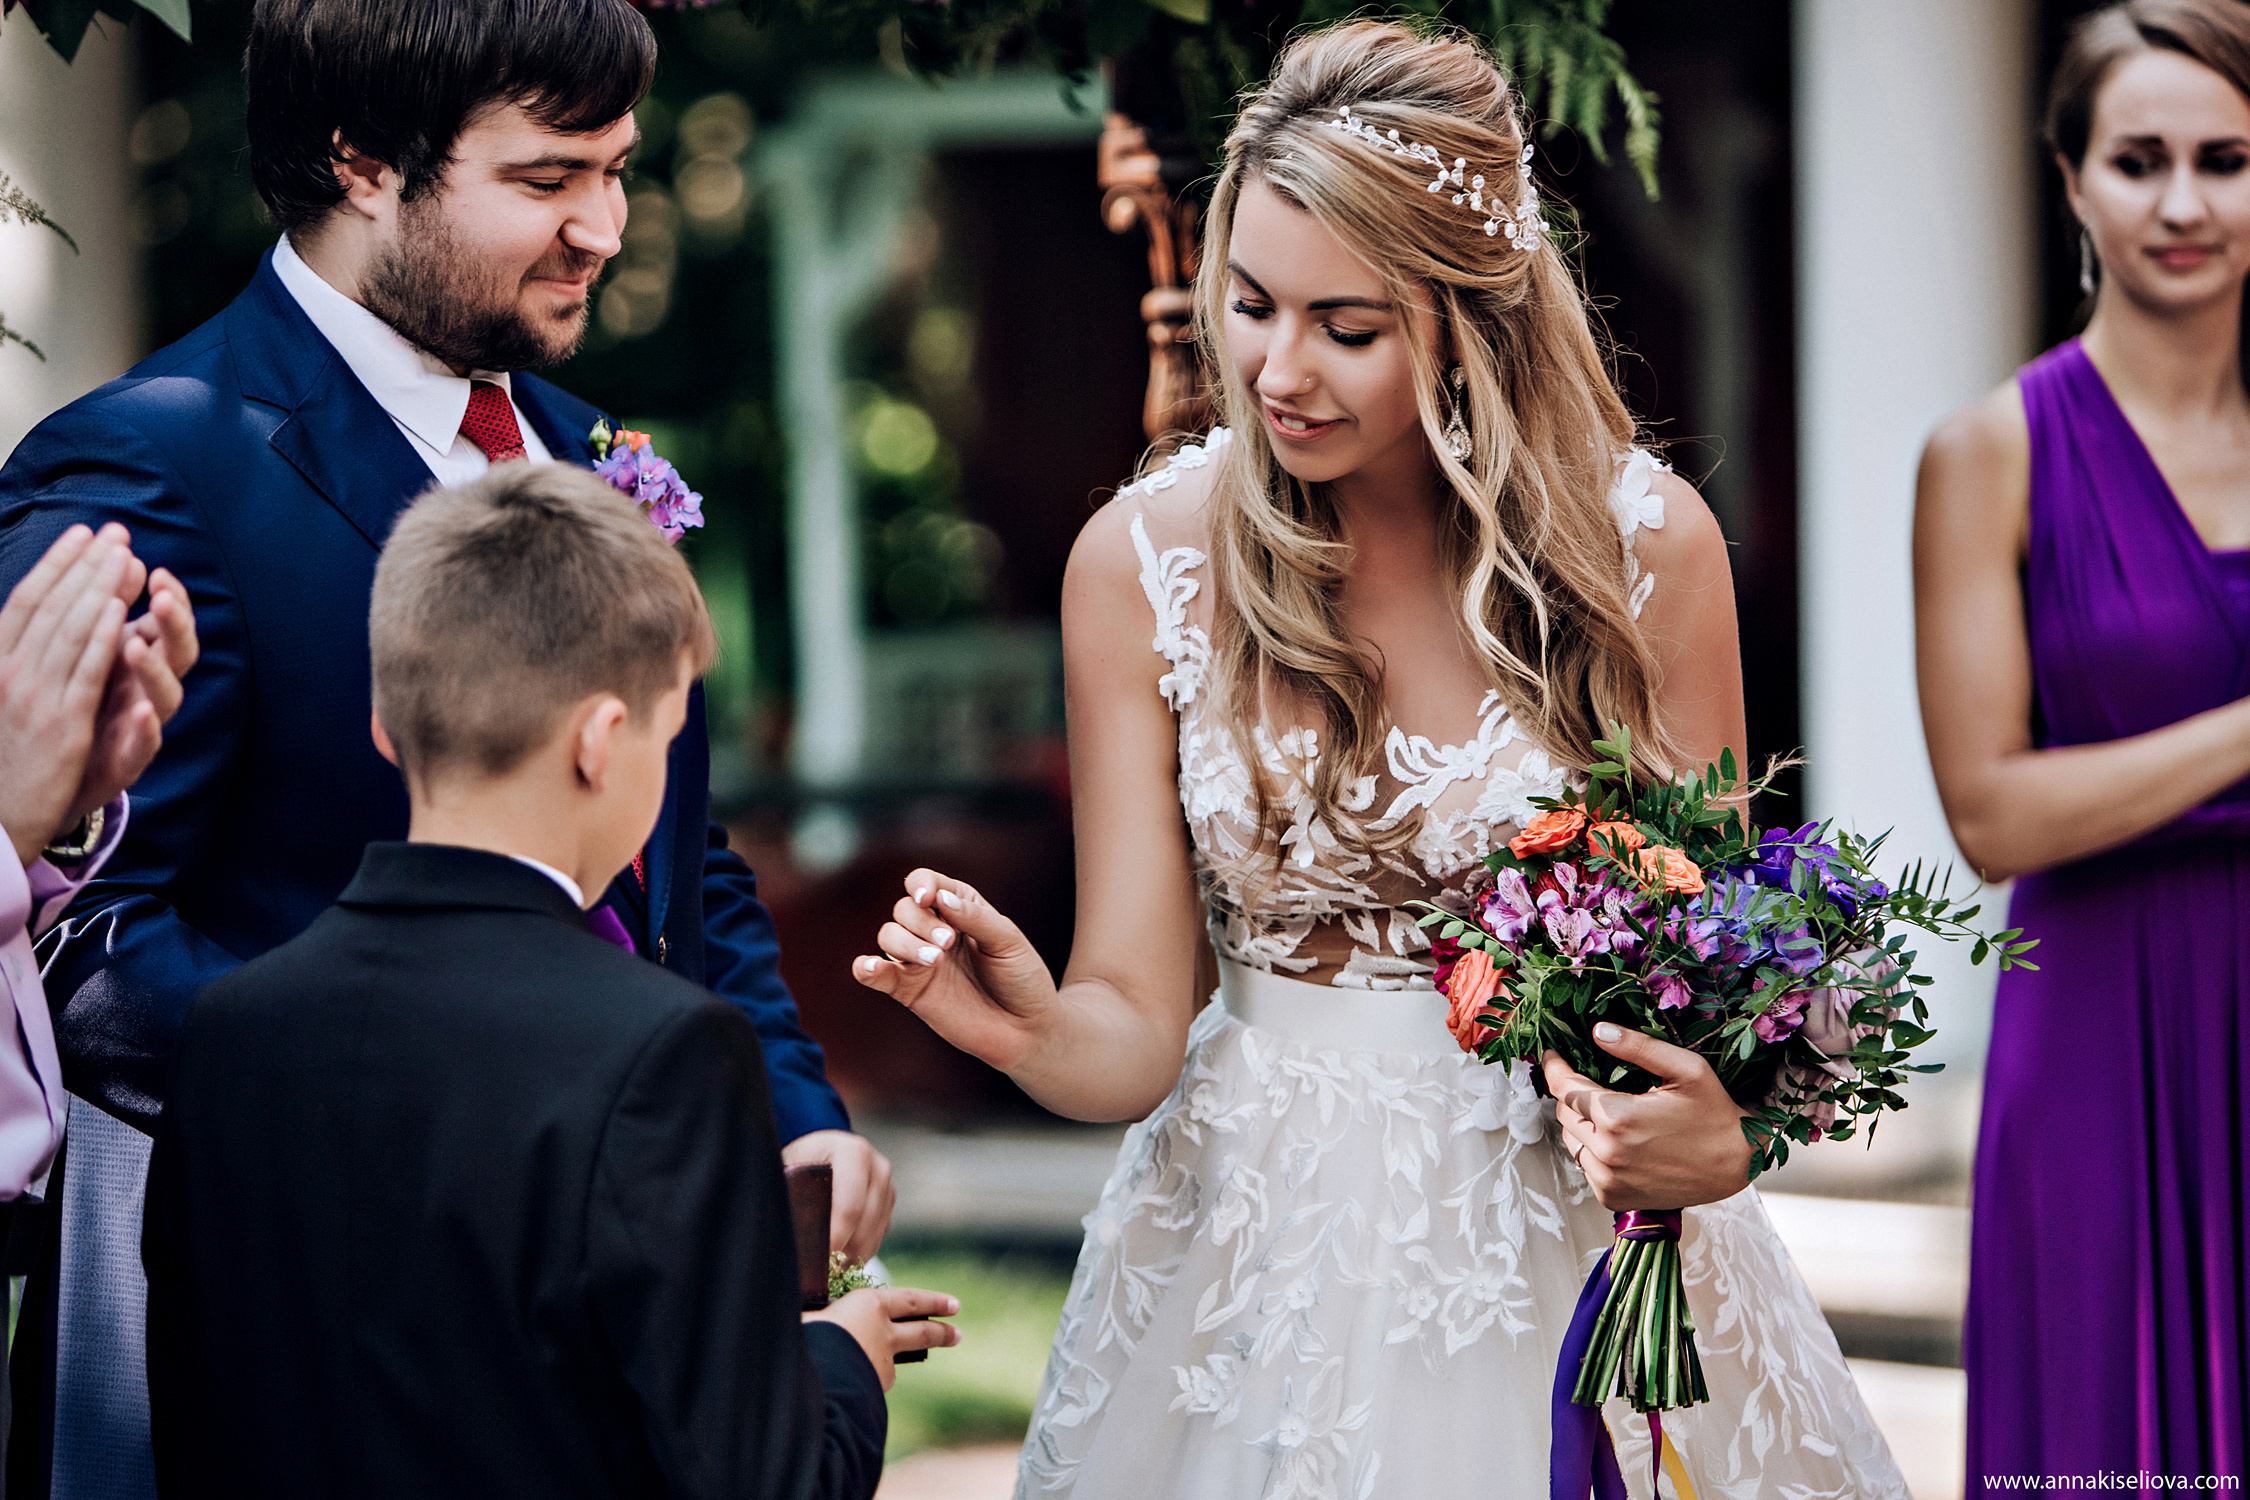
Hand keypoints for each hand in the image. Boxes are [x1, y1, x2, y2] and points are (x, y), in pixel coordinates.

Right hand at [0, 525, 135, 866]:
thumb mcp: (2, 700)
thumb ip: (18, 659)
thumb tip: (37, 625)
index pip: (24, 601)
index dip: (55, 564)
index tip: (81, 533)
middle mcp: (9, 673)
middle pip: (52, 608)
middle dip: (86, 565)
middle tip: (116, 531)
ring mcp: (34, 698)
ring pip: (71, 632)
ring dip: (100, 590)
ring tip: (124, 555)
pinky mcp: (62, 727)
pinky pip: (85, 674)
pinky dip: (103, 640)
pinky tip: (123, 613)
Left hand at [72, 565, 196, 823]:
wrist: (53, 774)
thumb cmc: (73, 704)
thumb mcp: (89, 651)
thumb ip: (108, 610)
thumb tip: (127, 559)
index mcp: (138, 658)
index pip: (166, 622)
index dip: (170, 596)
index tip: (155, 570)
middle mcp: (148, 687)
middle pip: (179, 652)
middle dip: (174, 624)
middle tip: (159, 596)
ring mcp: (142, 724)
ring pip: (167, 697)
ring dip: (156, 671)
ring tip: (136, 647)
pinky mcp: (129, 760)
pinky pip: (147, 746)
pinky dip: (148, 730)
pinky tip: (141, 713)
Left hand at [780, 1130, 894, 1264]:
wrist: (817, 1151)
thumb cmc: (798, 1161)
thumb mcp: (790, 1171)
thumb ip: (792, 1198)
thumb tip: (787, 1239)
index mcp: (852, 1153)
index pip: (850, 1207)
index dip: (834, 1238)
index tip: (817, 1261)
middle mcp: (877, 1168)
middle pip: (865, 1225)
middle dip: (842, 1251)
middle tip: (818, 1271)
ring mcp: (887, 1186)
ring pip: (874, 1236)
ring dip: (851, 1256)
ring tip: (825, 1267)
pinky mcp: (888, 1203)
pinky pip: (878, 1238)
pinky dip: (859, 1253)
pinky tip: (837, 1257)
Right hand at [804, 1285, 959, 1390]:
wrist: (808, 1378)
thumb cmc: (803, 1336)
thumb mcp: (810, 1316)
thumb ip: (824, 1315)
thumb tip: (818, 1316)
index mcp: (868, 1305)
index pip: (910, 1300)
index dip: (933, 1301)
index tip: (953, 1304)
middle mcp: (883, 1332)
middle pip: (921, 1331)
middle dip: (941, 1332)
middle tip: (957, 1334)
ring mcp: (881, 1363)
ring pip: (896, 1360)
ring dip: (900, 1363)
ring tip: (891, 1365)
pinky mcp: (873, 1386)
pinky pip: (871, 1380)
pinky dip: (864, 1380)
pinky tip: (848, 1383)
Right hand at [851, 869, 1059, 1074]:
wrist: (1026, 1029)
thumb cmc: (1022, 979)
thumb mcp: (1008, 941)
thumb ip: (975, 918)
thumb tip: (941, 899)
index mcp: (960, 908)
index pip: (926, 883)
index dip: (922, 885)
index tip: (931, 900)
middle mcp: (935, 930)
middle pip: (903, 908)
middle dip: (921, 922)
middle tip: (948, 944)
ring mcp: (919, 960)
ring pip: (888, 936)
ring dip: (905, 943)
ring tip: (935, 961)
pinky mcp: (909, 990)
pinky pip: (875, 975)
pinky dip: (866, 968)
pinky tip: (872, 967)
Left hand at [1543, 1022, 1753, 1210]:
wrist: (1737, 1164)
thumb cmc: (1715, 1114)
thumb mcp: (1685, 1068)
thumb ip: (1638, 1046)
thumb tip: (1598, 1030)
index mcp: (1618, 1118)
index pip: (1565, 1088)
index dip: (1554, 1068)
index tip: (1552, 1055)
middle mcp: (1607, 1153)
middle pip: (1564, 1114)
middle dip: (1571, 1094)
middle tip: (1587, 1081)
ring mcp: (1608, 1180)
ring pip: (1571, 1142)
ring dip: (1580, 1123)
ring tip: (1605, 1111)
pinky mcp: (1612, 1198)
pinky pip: (1584, 1168)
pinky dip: (1591, 1151)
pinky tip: (1616, 1141)